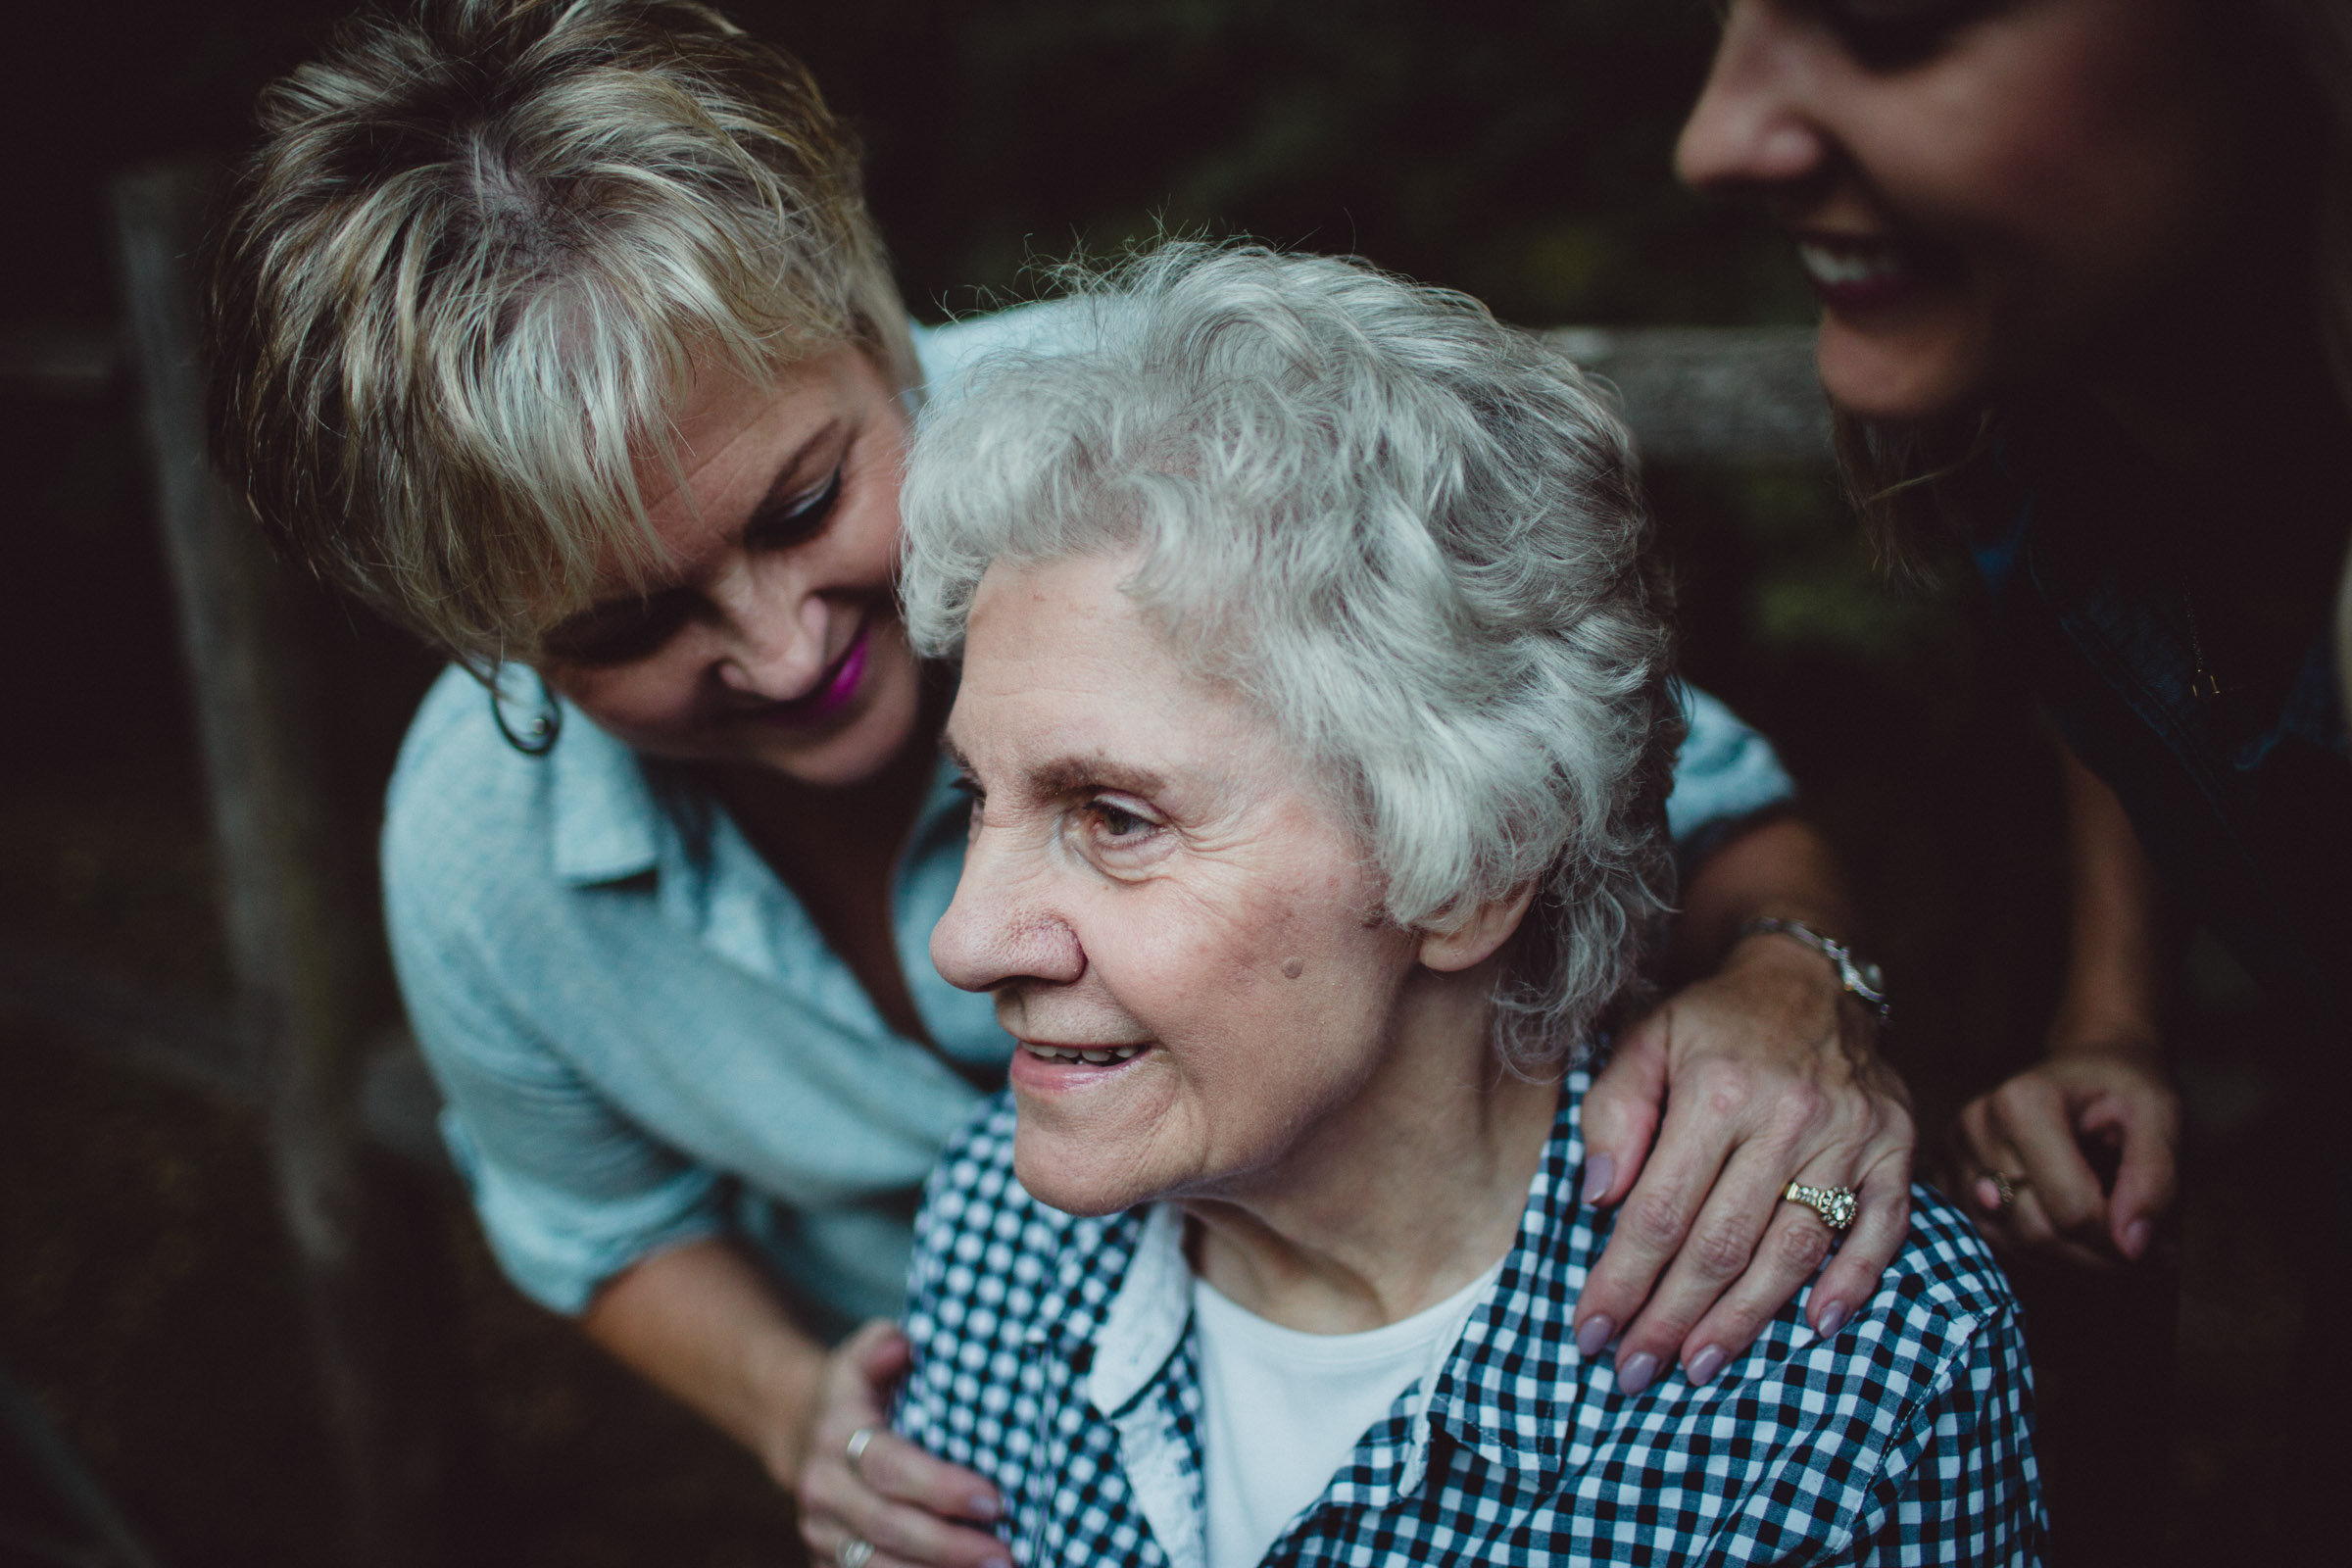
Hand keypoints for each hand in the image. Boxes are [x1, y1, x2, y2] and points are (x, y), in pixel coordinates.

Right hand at [793, 1322, 1009, 1567]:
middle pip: (887, 1525)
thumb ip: (878, 1345)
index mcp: (837, 1435)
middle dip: (949, 1546)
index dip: (942, 1488)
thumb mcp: (860, 1357)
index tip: (994, 1500)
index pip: (891, 1467)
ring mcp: (822, 1533)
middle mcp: (823, 1489)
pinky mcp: (825, 1562)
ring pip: (874, 1567)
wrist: (802, 1433)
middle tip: (1005, 1555)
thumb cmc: (856, 1395)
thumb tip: (900, 1345)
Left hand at [1572, 935, 1913, 1391]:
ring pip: (1793, 1249)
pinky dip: (1854, 1283)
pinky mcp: (1895, 1148)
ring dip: (1745, 1320)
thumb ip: (1614, 1113)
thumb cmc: (1715, 1023)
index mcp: (1716, 1090)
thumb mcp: (1646, 1041)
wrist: (1810, 979)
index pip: (1658, 1210)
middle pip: (1721, 1243)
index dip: (1622, 1278)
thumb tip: (1599, 1196)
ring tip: (1701, 1365)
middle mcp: (1787, 1117)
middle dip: (1671, 1317)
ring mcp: (1849, 1136)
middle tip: (1635, 1371)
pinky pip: (1882, 1229)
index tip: (1592, 1330)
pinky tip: (1818, 1328)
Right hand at [1951, 1043, 2178, 1268]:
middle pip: (2036, 1232)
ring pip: (2014, 1245)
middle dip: (2100, 1256)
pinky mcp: (1950, 1178)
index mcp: (2021, 1103)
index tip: (2166, 1247)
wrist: (2086, 1068)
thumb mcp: (2160, 1117)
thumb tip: (2131, 1247)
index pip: (2070, 1209)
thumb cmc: (2123, 1088)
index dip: (2123, 1241)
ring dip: (2074, 1259)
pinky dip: (2044, 1252)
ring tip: (2116, 1239)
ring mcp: (1955, 1154)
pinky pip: (1996, 1241)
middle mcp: (1975, 1127)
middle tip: (2152, 1253)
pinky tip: (2076, 1232)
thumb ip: (2154, 1179)